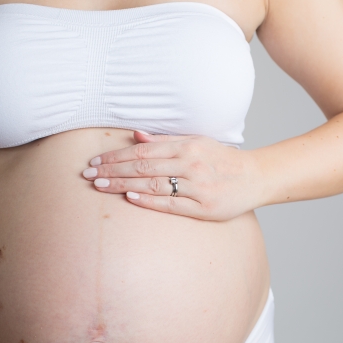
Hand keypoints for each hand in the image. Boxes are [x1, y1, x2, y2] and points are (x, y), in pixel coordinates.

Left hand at [82, 131, 261, 220]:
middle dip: (113, 170)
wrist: (255, 177)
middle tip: (88, 175)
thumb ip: (165, 140)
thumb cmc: (221, 159)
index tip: (96, 162)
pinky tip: (130, 198)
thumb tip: (135, 135)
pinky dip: (149, 200)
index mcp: (187, 145)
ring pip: (153, 184)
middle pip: (143, 166)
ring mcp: (197, 186)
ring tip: (100, 186)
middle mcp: (191, 163)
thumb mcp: (196, 142)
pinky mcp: (203, 207)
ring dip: (123, 185)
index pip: (143, 150)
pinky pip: (171, 204)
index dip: (117, 156)